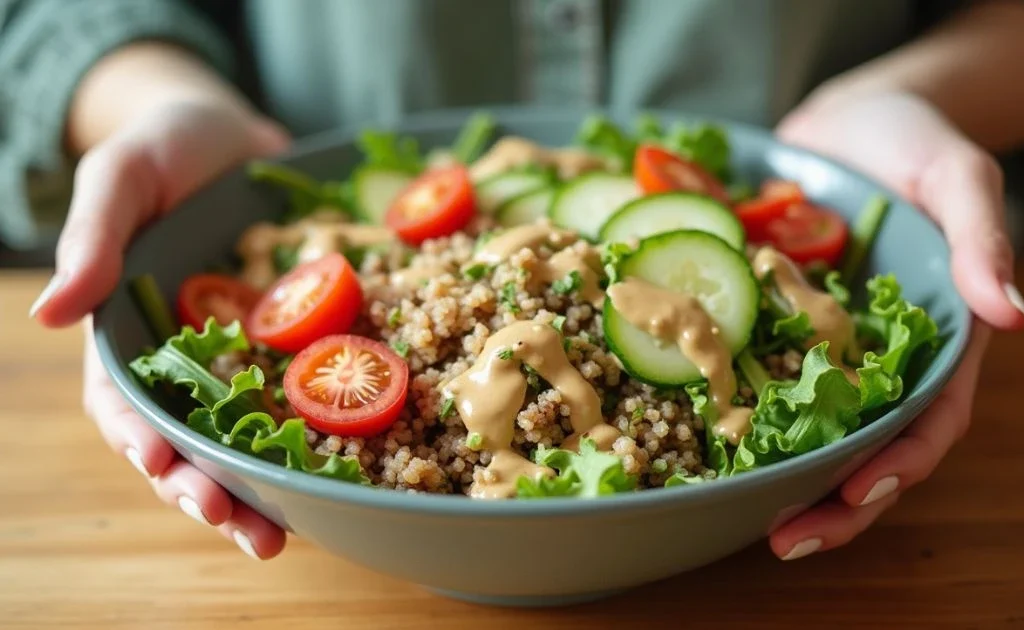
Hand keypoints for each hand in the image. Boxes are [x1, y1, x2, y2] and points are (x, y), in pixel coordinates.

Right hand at [32, 101, 290, 558]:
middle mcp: (185, 360)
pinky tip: (345, 471)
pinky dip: (319, 436)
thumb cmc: (164, 147)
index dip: (138, 441)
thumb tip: (48, 316)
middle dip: (208, 492)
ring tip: (284, 535)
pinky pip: (304, 395)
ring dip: (261, 490)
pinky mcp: (292, 344)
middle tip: (245, 532)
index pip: (123, 405)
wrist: (233, 135)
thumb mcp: (123, 178)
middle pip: (188, 444)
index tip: (160, 467)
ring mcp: (241, 356)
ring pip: (245, 439)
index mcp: (130, 334)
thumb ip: (92, 239)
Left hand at [768, 90, 1023, 559]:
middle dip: (831, 501)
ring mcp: (821, 348)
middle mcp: (876, 358)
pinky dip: (731, 411)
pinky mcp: (772, 327)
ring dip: (777, 475)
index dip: (898, 464)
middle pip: (863, 447)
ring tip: (735, 511)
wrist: (845, 123)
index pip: (926, 422)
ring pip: (806, 430)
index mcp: (932, 343)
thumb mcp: (957, 175)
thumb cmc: (913, 142)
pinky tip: (691, 436)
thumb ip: (981, 239)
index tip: (859, 491)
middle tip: (783, 539)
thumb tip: (1014, 313)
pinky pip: (753, 376)